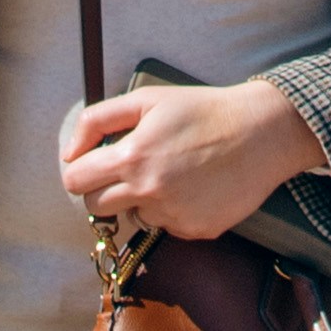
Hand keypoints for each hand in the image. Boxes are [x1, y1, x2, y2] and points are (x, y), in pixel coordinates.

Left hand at [57, 76, 326, 240]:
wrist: (262, 133)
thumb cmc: (203, 110)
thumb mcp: (147, 99)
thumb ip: (98, 121)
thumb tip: (69, 154)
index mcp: (132, 158)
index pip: (76, 182)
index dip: (79, 172)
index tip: (92, 166)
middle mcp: (149, 192)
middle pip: (97, 207)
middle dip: (104, 189)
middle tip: (129, 170)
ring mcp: (174, 216)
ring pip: (135, 216)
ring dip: (143, 199)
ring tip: (172, 172)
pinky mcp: (196, 231)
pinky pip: (168, 227)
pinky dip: (173, 211)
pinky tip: (194, 187)